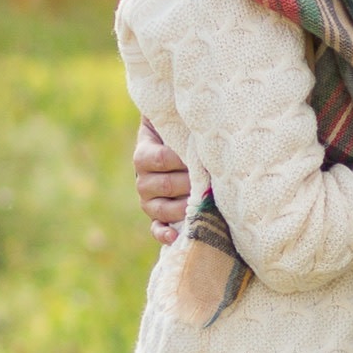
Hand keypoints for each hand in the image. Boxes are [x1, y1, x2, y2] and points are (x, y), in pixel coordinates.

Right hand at [133, 121, 190, 244]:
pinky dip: (164, 234)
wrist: (177, 148)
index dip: (181, 159)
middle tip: (210, 178)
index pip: (160, 159)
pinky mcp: (156, 218)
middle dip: (188, 183)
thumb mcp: (176, 124)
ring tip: (202, 201)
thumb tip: (202, 115)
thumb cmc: (182, 134)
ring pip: (161, 209)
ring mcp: (148, 201)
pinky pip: (156, 230)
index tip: (202, 156)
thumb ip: (181, 122)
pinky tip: (175, 237)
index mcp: (143, 154)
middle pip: (164, 185)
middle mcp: (142, 180)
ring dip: (183, 207)